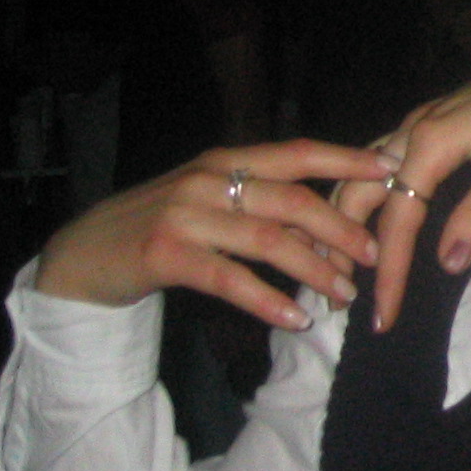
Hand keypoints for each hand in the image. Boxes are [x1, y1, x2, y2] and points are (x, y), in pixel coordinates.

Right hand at [34, 141, 394, 329]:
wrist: (80, 255)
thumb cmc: (157, 226)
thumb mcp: (208, 199)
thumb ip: (257, 200)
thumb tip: (326, 220)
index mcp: (225, 160)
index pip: (296, 152)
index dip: (345, 158)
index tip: (390, 168)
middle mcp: (207, 179)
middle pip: (291, 199)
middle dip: (340, 227)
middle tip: (374, 255)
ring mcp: (184, 214)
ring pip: (267, 240)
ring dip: (313, 269)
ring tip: (344, 294)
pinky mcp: (164, 254)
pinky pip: (229, 278)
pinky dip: (267, 299)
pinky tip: (294, 318)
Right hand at [335, 45, 470, 332]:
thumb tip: (449, 263)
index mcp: (429, 144)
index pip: (396, 221)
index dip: (388, 273)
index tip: (381, 317)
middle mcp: (410, 131)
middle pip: (356, 194)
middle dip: (340, 246)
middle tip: (335, 297)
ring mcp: (414, 122)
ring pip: (357, 173)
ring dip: (343, 218)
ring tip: (335, 264)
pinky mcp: (425, 120)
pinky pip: (376, 161)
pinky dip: (362, 193)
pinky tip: (363, 216)